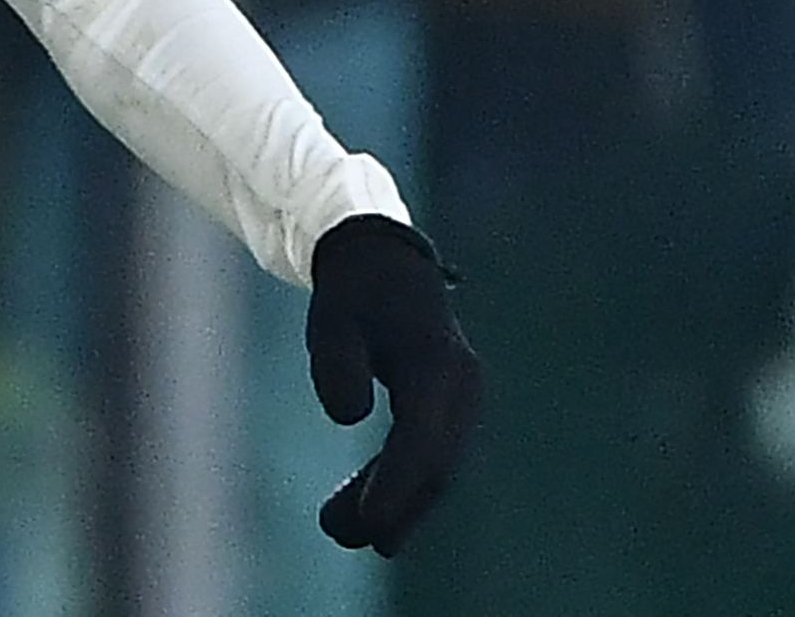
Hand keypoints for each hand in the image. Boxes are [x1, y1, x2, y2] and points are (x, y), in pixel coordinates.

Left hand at [307, 214, 481, 556]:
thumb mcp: (332, 316)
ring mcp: (461, 398)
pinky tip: (366, 507)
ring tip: (339, 527)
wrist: (384, 260)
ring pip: (434, 466)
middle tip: (340, 533)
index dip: (397, 486)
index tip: (369, 525)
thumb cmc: (354, 290)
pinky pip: (428, 454)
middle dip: (393, 507)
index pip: (422, 439)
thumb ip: (337, 363)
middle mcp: (462, 385)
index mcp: (438, 362)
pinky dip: (399, 481)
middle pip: (434, 464)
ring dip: (395, 501)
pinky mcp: (449, 407)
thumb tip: (348, 416)